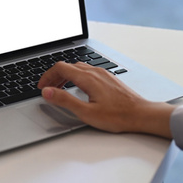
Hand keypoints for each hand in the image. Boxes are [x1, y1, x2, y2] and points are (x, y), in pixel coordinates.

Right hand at [37, 61, 174, 136]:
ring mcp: (103, 74)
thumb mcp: (86, 112)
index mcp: (88, 78)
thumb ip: (64, 100)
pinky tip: (78, 88)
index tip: (41, 87)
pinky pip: (88, 72)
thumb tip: (47, 92)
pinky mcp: (109, 79)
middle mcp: (95, 72)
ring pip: (78, 68)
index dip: (47, 76)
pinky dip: (76, 77)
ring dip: (65, 76)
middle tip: (48, 89)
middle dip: (54, 76)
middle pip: (68, 66)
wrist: (141, 114)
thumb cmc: (117, 116)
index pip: (60, 68)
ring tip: (60, 89)